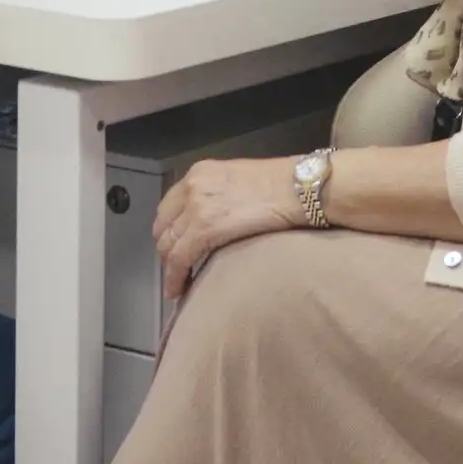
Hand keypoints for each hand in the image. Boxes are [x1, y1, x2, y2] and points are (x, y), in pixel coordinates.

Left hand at [153, 156, 303, 301]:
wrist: (299, 188)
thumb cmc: (281, 184)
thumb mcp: (238, 180)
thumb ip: (218, 196)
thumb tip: (213, 219)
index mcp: (198, 173)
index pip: (168, 208)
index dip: (168, 232)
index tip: (174, 248)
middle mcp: (191, 187)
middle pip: (163, 228)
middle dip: (167, 251)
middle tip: (178, 269)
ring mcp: (196, 208)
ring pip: (168, 246)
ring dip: (171, 268)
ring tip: (179, 284)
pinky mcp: (205, 229)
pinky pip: (179, 260)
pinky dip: (175, 278)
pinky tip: (179, 290)